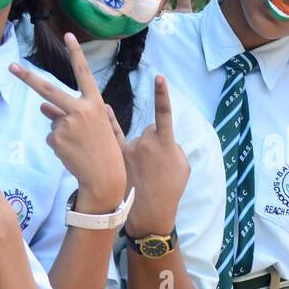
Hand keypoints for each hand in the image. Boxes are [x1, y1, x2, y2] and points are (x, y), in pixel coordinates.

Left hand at [9, 32, 125, 211]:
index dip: (76, 53)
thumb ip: (68, 113)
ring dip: (60, 134)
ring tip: (78, 147)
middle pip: (49, 89)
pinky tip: (72, 153)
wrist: (105, 176)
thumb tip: (42, 107)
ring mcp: (67, 123)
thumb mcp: (92, 127)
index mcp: (95, 103)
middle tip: (10, 66)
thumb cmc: (102, 150)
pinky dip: (58, 146)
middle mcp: (81, 109)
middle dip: (27, 77)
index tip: (67, 35)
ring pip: (53, 121)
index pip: (83, 73)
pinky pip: (51, 138)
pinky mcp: (57, 138)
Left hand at [120, 76, 188, 235]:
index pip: (164, 113)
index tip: (158, 77)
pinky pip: (114, 138)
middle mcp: (146, 142)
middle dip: (152, 143)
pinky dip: (110, 125)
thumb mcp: (183, 166)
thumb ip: (174, 147)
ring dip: (138, 151)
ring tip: (144, 173)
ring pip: (135, 140)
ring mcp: (130, 150)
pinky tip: (105, 109)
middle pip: (148, 131)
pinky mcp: (118, 158)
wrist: (151, 211)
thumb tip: (166, 140)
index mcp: (165, 142)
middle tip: (155, 165)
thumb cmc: (171, 189)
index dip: (162, 94)